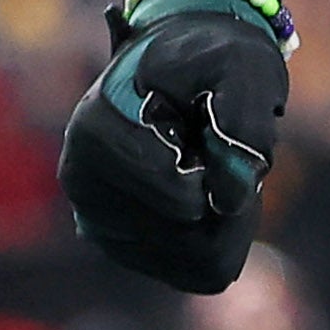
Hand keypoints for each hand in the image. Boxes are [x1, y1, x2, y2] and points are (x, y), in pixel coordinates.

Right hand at [61, 0, 289, 294]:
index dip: (225, 174)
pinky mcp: (123, 245)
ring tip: (212, 165)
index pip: (183, 199)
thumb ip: (243, 121)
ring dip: (226, 218)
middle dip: (228, 200)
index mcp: (96, 133)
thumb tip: (228, 199)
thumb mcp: (245, 66)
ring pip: (198, 262)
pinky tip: (207, 190)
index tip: (216, 126)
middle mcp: (84, 185)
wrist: (196, 62)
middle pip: (190, 241)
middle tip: (222, 146)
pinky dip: (219, 235)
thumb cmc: (217, 59)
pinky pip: (196, 270)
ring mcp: (98, 221)